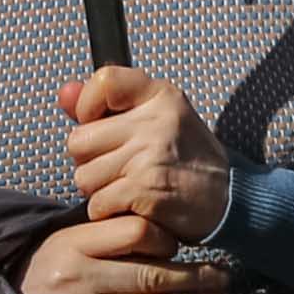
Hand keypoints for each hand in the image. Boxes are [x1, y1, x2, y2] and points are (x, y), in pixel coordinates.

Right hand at [19, 212, 228, 293]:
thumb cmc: (36, 272)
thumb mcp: (62, 243)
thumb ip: (104, 241)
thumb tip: (157, 244)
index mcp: (74, 241)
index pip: (136, 232)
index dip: (165, 238)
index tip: (178, 245)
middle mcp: (80, 274)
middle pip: (152, 274)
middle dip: (196, 277)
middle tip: (225, 277)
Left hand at [63, 66, 232, 241]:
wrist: (228, 198)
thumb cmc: (188, 157)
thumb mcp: (157, 119)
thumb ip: (106, 106)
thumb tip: (65, 93)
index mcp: (161, 96)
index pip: (104, 81)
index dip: (88, 105)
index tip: (100, 121)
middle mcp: (157, 121)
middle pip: (79, 140)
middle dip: (90, 160)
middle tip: (122, 166)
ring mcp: (150, 155)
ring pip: (84, 177)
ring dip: (100, 190)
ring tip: (131, 186)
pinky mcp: (144, 189)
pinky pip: (97, 204)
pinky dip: (110, 212)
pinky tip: (134, 205)